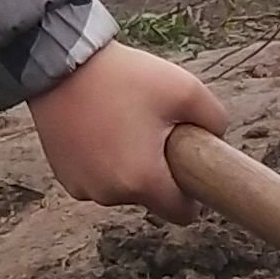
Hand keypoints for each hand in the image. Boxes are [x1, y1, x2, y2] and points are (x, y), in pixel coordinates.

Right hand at [29, 42, 231, 223]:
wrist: (62, 64)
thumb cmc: (126, 77)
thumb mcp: (187, 89)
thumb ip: (215, 120)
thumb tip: (217, 141)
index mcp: (143, 181)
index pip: (183, 214)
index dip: (191, 192)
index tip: (188, 166)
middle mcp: (110, 195)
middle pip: (151, 197)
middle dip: (157, 171)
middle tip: (152, 129)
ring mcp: (83, 188)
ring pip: (122, 188)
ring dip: (127, 166)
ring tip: (122, 122)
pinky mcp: (63, 176)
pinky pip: (96, 178)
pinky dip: (102, 161)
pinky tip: (99, 127)